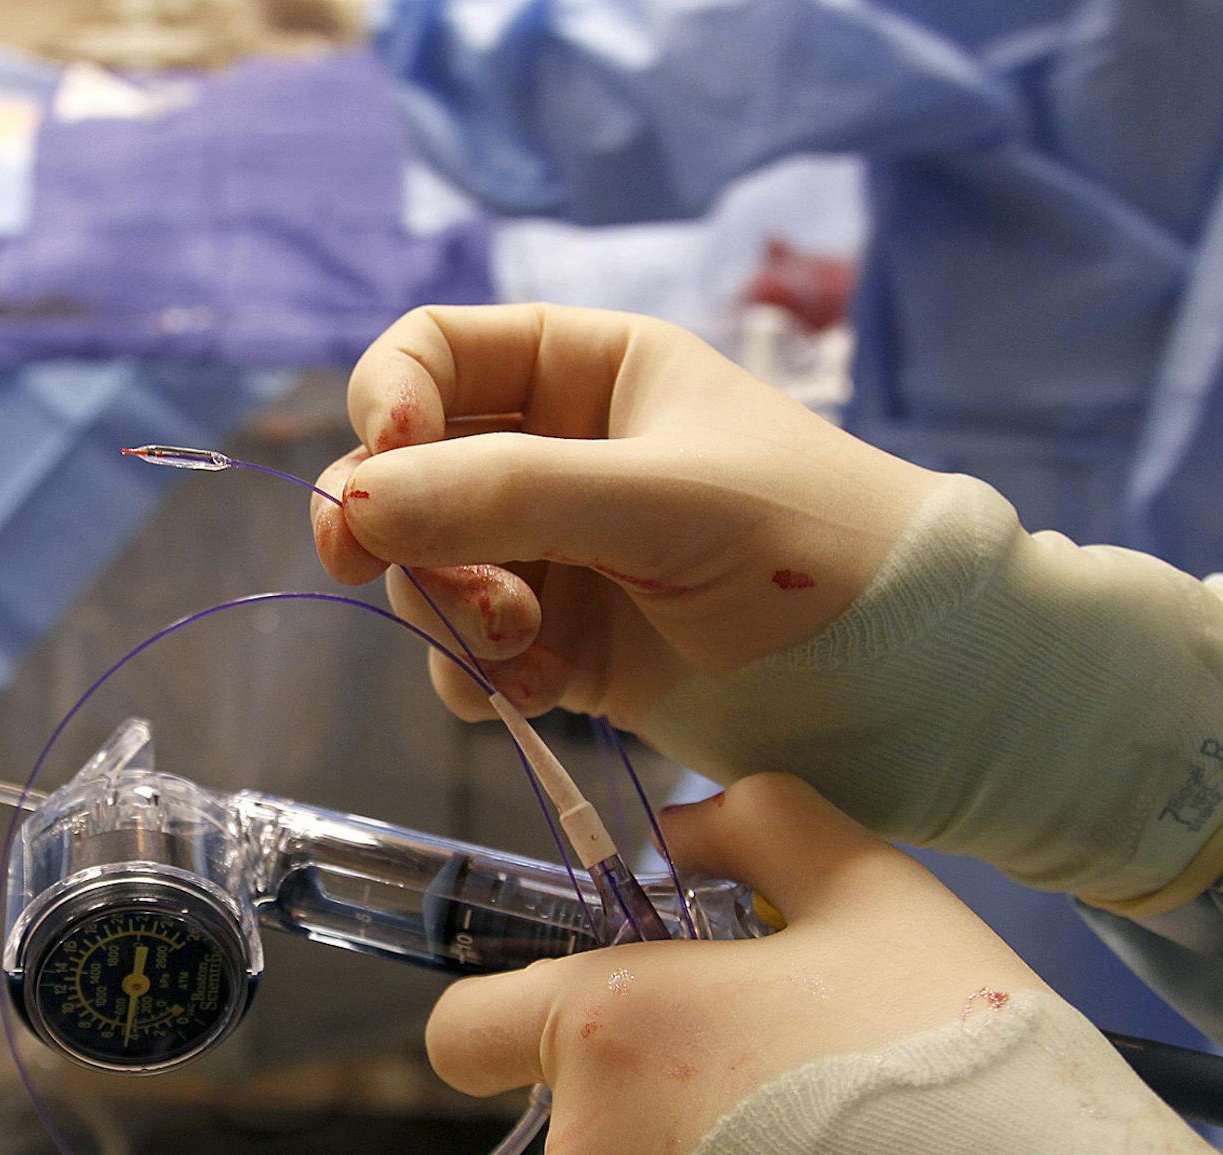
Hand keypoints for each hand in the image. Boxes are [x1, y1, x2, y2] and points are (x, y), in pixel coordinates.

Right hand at [311, 303, 940, 726]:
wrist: (909, 686)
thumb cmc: (813, 549)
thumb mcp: (660, 500)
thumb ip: (504, 494)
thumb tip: (350, 503)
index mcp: (590, 371)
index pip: (434, 354)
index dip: (388, 404)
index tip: (383, 468)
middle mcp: (559, 454)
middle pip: (408, 472)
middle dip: (404, 531)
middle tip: (399, 578)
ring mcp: (555, 554)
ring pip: (427, 570)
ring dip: (450, 614)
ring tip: (525, 650)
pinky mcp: (563, 646)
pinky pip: (467, 654)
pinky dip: (480, 679)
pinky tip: (542, 696)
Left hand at [425, 773, 1047, 1154]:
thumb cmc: (951, 1063)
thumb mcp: (876, 894)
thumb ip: (762, 826)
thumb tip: (688, 827)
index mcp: (605, 1029)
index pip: (465, 1028)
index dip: (507, 1018)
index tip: (588, 1022)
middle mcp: (583, 1154)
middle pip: (576, 1118)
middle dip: (656, 1100)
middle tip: (781, 1091)